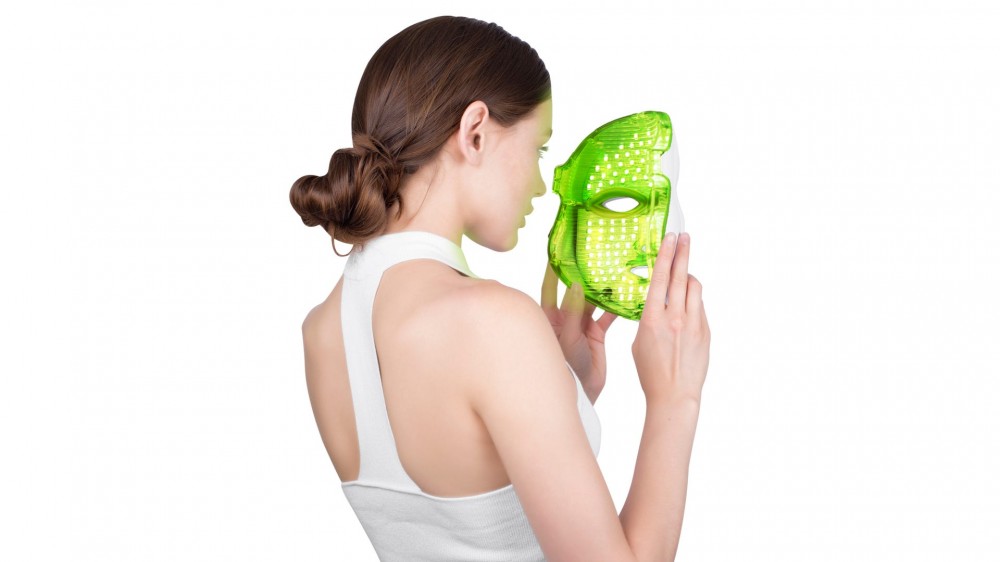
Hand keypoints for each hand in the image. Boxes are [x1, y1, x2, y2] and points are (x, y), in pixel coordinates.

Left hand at [541, 263, 619, 404]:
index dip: (553, 270)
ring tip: (612, 271)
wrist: (579, 394)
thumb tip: (576, 285)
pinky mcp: (595, 334)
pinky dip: (615, 307)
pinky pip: (606, 316)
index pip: (549, 288)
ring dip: (601, 290)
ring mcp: (580, 325)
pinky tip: (625, 296)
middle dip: (581, 275)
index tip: (558, 251)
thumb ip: (573, 312)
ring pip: (592, 302)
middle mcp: (564, 318)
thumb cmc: (564, 368)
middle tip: (591, 255)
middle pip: (573, 291)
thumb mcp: (567, 338)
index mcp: (550, 318)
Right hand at [631, 231, 709, 403]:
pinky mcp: (705, 332)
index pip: (661, 278)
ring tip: (684, 272)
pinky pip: (699, 307)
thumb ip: (648, 318)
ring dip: (689, 277)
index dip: (666, 255)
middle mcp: (675, 318)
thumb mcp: (639, 341)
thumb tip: (657, 303)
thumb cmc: (651, 372)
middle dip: (683, 253)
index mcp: (652, 319)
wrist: (674, 395)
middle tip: (685, 237)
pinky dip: (692, 301)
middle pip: (682, 276)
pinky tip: (685, 306)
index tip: (670, 238)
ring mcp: (693, 324)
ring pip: (695, 288)